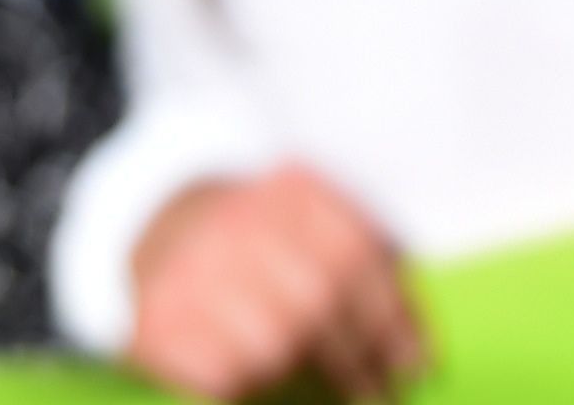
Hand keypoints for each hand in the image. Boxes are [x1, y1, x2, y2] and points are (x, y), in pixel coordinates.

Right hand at [127, 166, 426, 401]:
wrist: (165, 228)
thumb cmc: (264, 242)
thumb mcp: (314, 223)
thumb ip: (365, 268)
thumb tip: (414, 352)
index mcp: (291, 189)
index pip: (354, 254)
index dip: (392, 317)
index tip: (417, 362)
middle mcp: (238, 222)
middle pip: (318, 301)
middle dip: (358, 360)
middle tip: (381, 394)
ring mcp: (191, 271)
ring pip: (275, 345)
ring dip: (311, 382)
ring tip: (333, 398)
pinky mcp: (157, 322)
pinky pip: (225, 376)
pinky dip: (255, 391)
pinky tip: (267, 391)